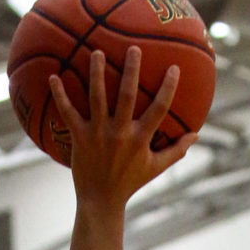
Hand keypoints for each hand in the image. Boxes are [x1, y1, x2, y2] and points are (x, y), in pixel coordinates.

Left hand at [49, 46, 197, 206]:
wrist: (101, 201)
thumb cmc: (130, 183)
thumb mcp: (156, 168)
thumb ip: (176, 151)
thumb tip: (196, 135)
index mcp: (140, 139)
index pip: (159, 109)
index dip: (168, 88)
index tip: (173, 67)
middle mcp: (120, 133)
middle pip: (127, 96)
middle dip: (131, 71)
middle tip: (133, 48)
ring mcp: (98, 134)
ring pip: (97, 98)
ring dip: (96, 74)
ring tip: (96, 52)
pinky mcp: (79, 138)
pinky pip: (68, 112)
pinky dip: (60, 95)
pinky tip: (53, 76)